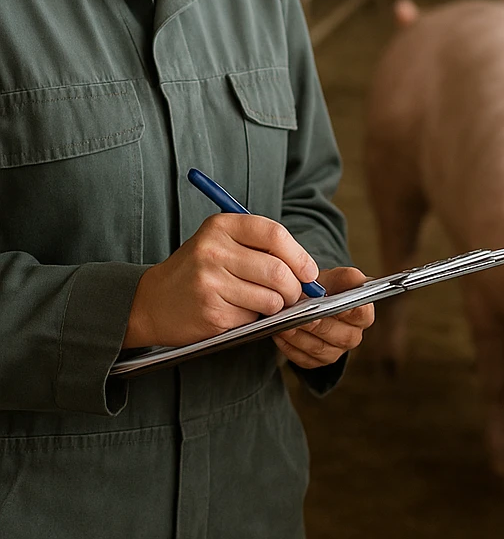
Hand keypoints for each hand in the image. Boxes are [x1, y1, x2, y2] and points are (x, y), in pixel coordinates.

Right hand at [124, 214, 320, 348]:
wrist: (153, 301)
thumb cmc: (199, 269)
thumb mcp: (222, 241)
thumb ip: (261, 246)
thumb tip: (307, 269)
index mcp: (220, 226)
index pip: (274, 234)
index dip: (299, 255)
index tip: (309, 271)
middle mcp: (213, 251)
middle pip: (277, 270)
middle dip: (295, 287)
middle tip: (294, 294)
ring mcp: (210, 284)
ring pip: (270, 298)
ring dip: (277, 305)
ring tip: (266, 302)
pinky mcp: (211, 314)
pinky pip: (252, 318)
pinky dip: (255, 319)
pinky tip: (240, 312)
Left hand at [273, 266, 374, 369]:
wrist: (309, 303)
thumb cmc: (325, 290)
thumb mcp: (336, 277)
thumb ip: (347, 277)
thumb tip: (356, 280)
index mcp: (363, 315)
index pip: (361, 314)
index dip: (348, 309)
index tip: (333, 303)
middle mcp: (352, 337)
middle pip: (340, 335)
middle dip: (318, 324)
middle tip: (301, 314)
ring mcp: (334, 352)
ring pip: (318, 348)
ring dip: (300, 335)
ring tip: (285, 322)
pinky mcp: (315, 362)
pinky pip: (302, 357)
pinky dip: (289, 345)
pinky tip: (280, 332)